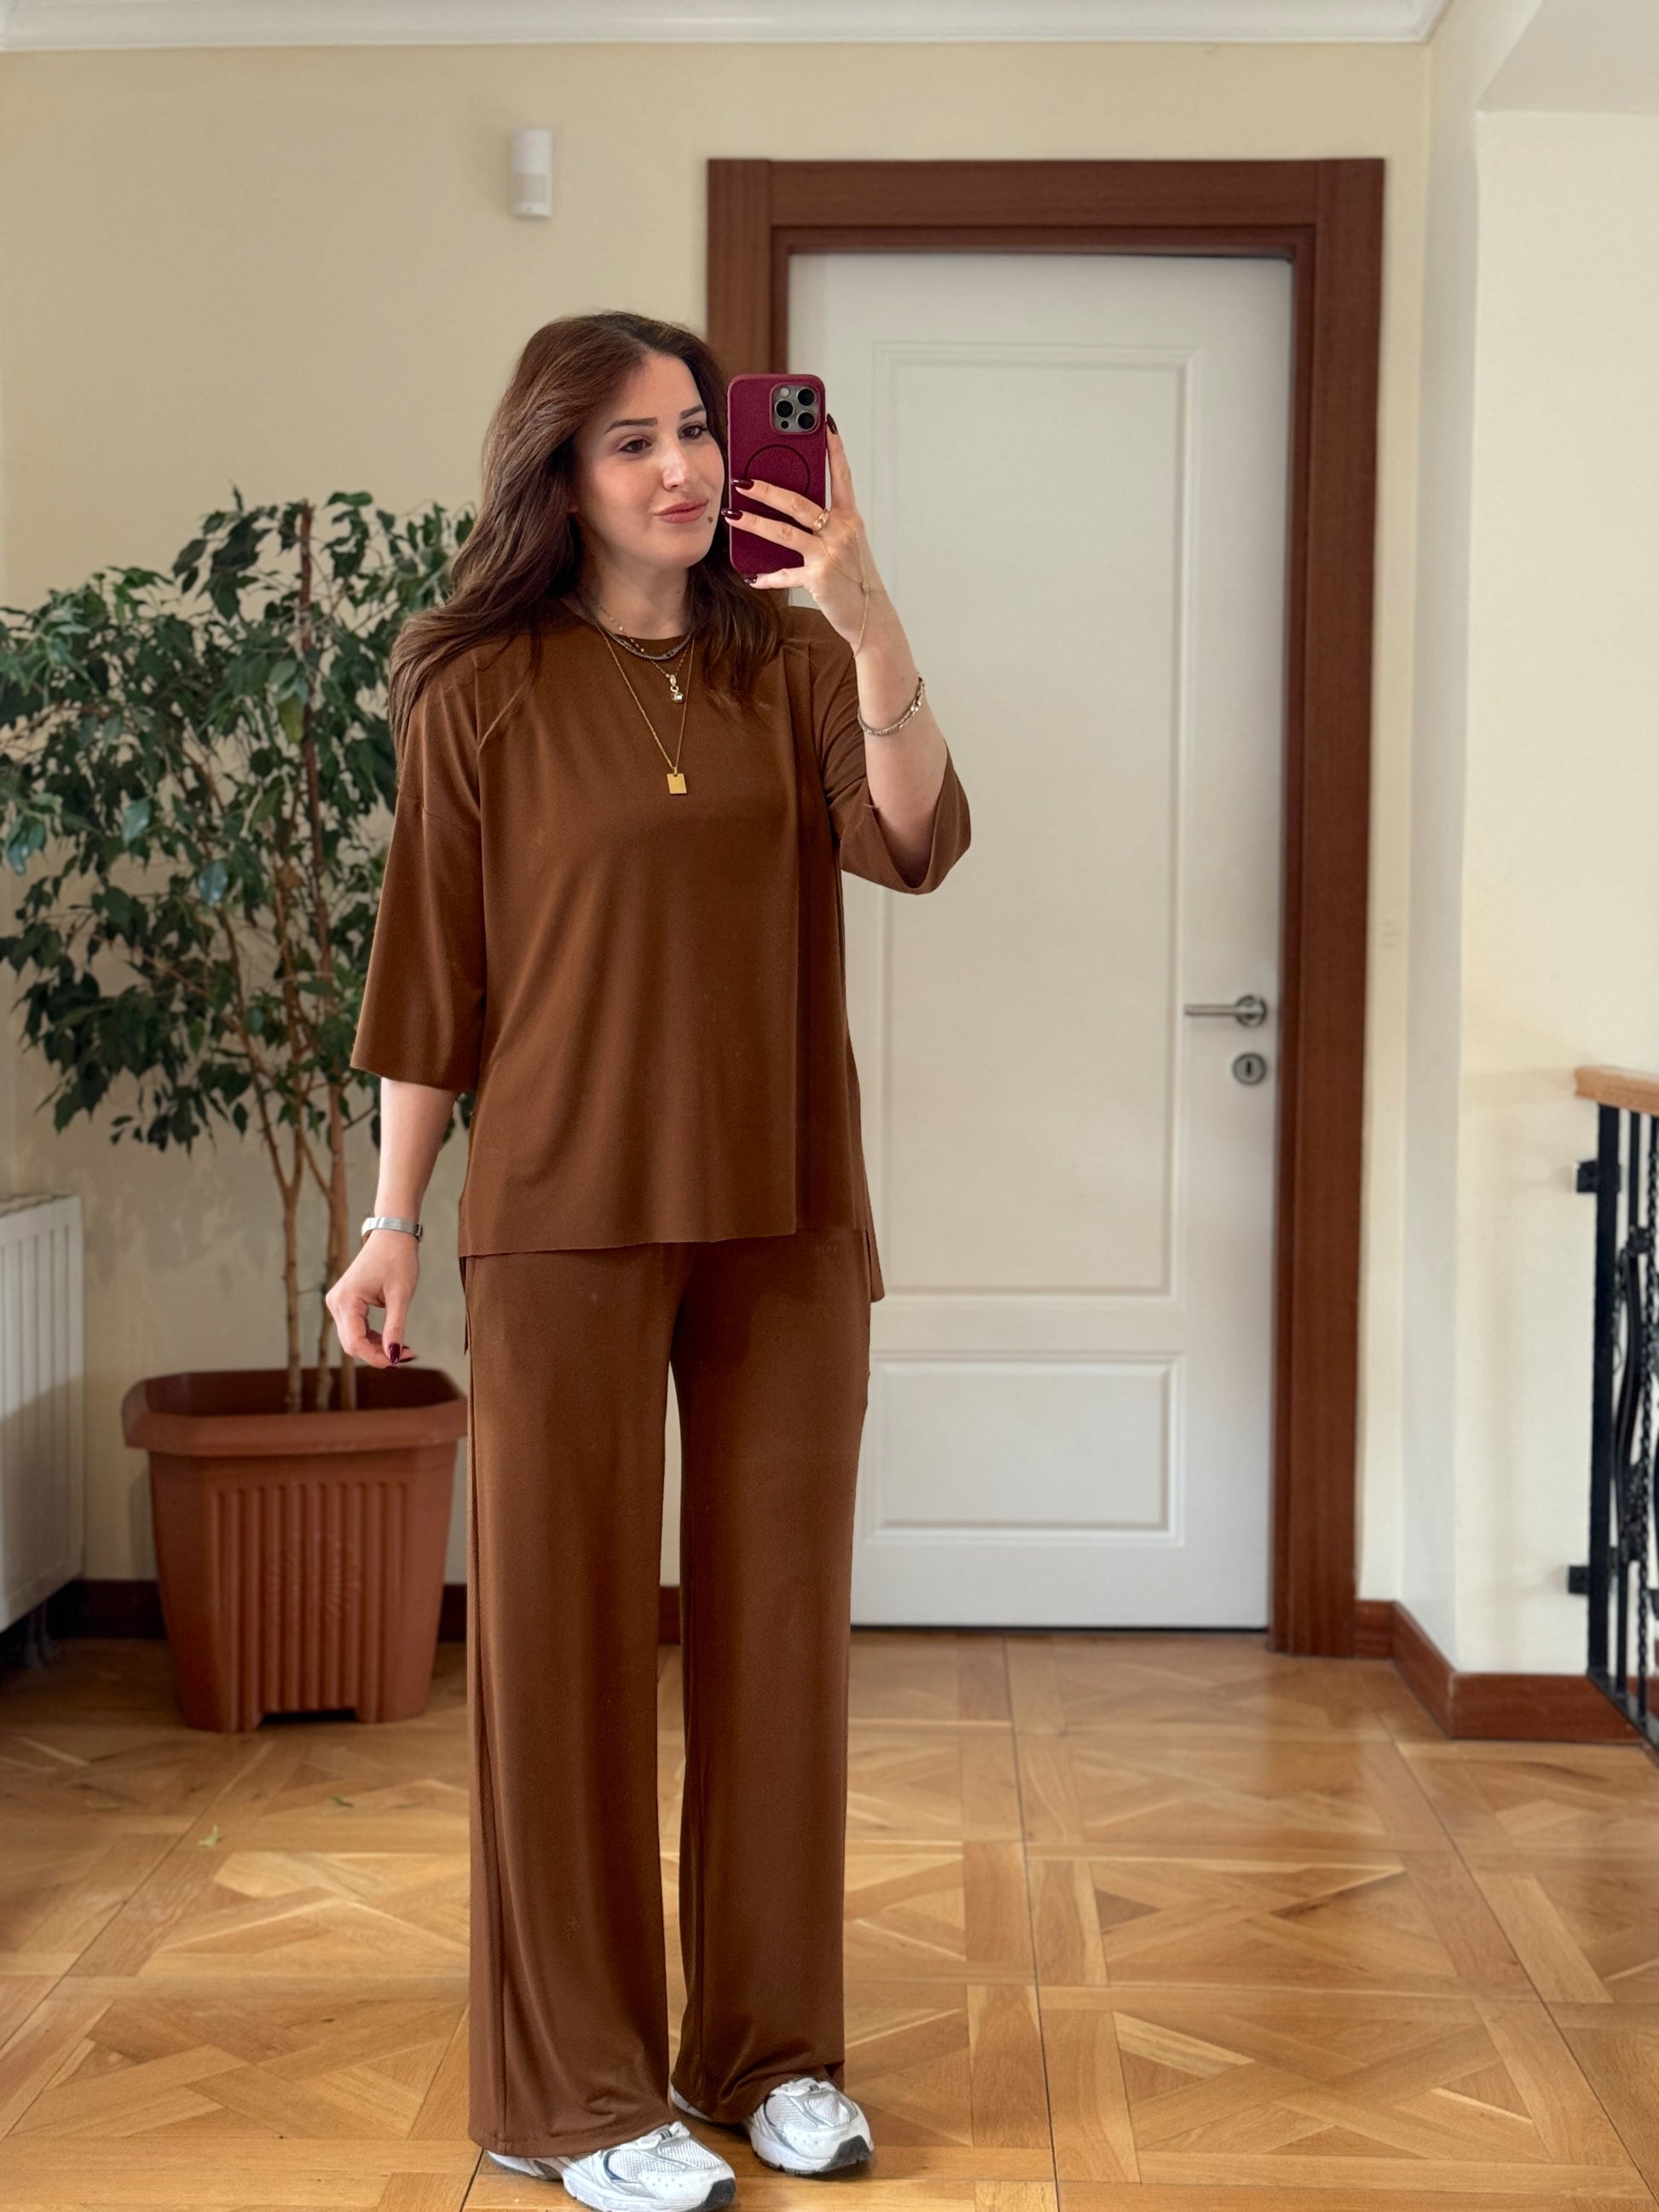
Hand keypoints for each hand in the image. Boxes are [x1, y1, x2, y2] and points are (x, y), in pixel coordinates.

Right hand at [326, 1230, 419, 1368]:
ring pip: (353, 1338)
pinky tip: (392, 1340)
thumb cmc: (397, 1259)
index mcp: (346, 1300)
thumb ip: (396, 1326)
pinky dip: (373, 1338)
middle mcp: (336, 1303)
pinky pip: (356, 1329)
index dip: (375, 1357)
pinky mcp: (346, 1303)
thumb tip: (394, 1355)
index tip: (399, 1362)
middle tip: (406, 1357)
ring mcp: (339, 1303)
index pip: (355, 1341)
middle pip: (351, 1343)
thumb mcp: (401, 1295)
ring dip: (376, 1348)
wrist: (392, 1235)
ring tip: (403, 1350)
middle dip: (377, 1354)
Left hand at [726, 421, 888, 651]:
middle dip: (767, 489)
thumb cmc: (855, 579)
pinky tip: (751, 576)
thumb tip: (790, 508)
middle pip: (799, 502)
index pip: (842, 476)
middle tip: (742, 480)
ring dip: (754, 523)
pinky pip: (786, 574)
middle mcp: (841, 532)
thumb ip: (825, 524)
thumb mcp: (846, 545)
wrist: (871, 618)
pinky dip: (767, 576)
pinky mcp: (819, 578)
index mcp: (850, 519)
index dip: (834, 448)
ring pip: (785, 533)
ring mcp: (830, 555)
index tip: (825, 423)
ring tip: (732, 514)